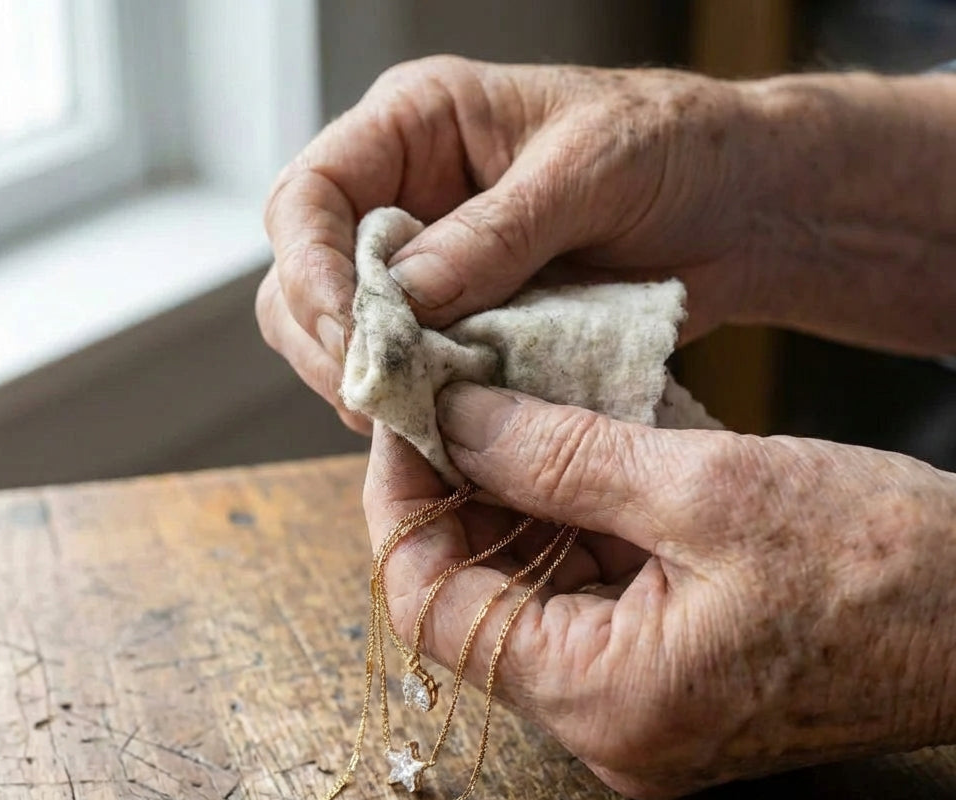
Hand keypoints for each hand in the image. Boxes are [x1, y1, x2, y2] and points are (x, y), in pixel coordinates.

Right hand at [257, 58, 758, 424]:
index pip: (306, 198)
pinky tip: (450, 424)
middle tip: (383, 399)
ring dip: (373, 384)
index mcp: (417, 128)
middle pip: (306, 280)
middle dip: (332, 344)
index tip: (356, 335)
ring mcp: (434, 271)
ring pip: (348, 339)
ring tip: (420, 418)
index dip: (312, 271)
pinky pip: (414, 374)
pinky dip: (421, 406)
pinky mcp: (468, 327)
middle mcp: (409, 199)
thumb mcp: (588, 170)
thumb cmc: (676, 148)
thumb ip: (494, 234)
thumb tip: (403, 301)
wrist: (740, 208)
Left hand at [365, 385, 955, 798]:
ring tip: (509, 409)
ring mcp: (635, 706)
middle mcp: (603, 725)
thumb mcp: (707, 488)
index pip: (432, 608)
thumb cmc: (889, 566)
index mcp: (601, 700)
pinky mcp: (667, 678)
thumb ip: (560, 456)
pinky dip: (570, 525)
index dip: (401, 506)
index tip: (402, 420)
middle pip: (475, 602)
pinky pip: (585, 598)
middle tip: (453, 400)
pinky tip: (572, 452)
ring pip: (529, 594)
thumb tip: (456, 417)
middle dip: (459, 494)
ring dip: (515, 503)